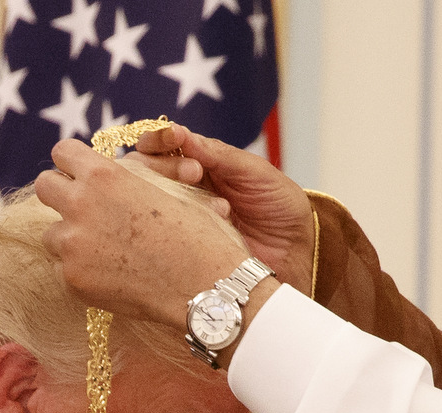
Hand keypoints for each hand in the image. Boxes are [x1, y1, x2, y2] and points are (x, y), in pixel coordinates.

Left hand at [35, 139, 248, 330]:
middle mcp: (80, 205)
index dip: (74, 163)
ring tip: (105, 251)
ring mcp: (73, 245)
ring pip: (51, 234)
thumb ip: (129, 179)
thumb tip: (109, 174)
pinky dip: (83, 271)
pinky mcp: (73, 280)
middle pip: (44, 187)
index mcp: (104, 176)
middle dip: (62, 195)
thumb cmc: (198, 236)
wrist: (207, 287)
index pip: (62, 153)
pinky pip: (64, 269)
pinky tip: (113, 276)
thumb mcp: (165, 190)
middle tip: (85, 211)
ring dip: (71, 238)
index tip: (83, 175)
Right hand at [129, 124, 315, 294]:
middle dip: (163, 165)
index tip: (174, 137)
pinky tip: (212, 227)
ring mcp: (182, 216)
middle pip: (146, 170)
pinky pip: (166, 231)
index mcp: (201, 163)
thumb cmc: (279, 205)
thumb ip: (218, 154)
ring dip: (174, 196)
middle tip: (194, 173)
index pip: (166, 145)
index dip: (162, 138)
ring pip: (151, 200)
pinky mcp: (183, 244)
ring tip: (217, 206)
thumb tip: (181, 133)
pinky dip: (182, 225)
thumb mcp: (255, 172)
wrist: (295, 250)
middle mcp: (185, 187)